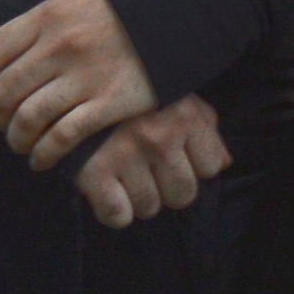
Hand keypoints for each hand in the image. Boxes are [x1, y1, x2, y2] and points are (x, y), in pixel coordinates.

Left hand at [0, 0, 161, 171]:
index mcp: (48, 17)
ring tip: (21, 145)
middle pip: (4, 91)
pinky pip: (63, 135)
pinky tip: (43, 160)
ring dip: (17, 138)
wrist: (185, 17)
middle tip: (3, 126)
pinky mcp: (112, 103)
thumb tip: (17, 44)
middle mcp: (61, 45)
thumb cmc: (130, 11)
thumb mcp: (82, 0)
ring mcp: (87, 76)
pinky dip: (45, 153)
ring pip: (28, 117)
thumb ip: (47, 20)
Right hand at [71, 97, 232, 225]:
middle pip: (183, 195)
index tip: (175, 157)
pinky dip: (113, 212)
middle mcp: (159, 137)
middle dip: (168, 189)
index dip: (194, 166)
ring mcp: (126, 155)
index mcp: (184, 116)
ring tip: (124, 177)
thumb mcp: (173, 95)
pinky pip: (116, 215)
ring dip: (138, 200)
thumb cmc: (129, 91)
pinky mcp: (92, 170)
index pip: (212, 168)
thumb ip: (203, 125)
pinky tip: (106, 193)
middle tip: (148, 173)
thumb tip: (225, 163)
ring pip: (149, 207)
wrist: (68, 78)